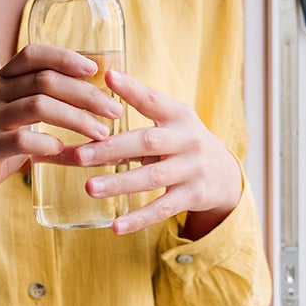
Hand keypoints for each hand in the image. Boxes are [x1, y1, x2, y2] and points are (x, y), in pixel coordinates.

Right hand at [0, 44, 122, 231]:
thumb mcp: (25, 125)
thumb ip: (55, 116)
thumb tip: (102, 118)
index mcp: (2, 81)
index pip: (33, 54)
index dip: (65, 57)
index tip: (95, 69)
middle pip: (45, 80)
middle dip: (85, 94)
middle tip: (113, 110)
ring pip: (38, 105)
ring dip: (77, 118)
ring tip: (101, 133)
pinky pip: (21, 140)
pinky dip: (48, 143)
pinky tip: (63, 150)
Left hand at [72, 70, 240, 237]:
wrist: (225, 175)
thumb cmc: (181, 144)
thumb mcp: (167, 124)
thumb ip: (132, 119)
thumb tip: (87, 111)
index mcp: (178, 116)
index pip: (153, 100)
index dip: (132, 89)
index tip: (108, 78)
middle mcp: (188, 140)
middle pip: (148, 142)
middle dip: (112, 148)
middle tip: (80, 155)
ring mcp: (193, 169)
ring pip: (153, 177)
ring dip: (120, 183)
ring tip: (90, 188)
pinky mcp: (195, 196)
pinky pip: (163, 208)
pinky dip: (139, 219)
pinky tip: (115, 227)